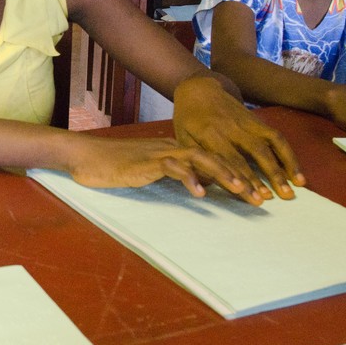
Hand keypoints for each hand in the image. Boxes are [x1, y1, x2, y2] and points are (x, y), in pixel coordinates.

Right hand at [65, 134, 267, 205]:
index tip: (257, 192)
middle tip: (260, 196)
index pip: (214, 159)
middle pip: (215, 158)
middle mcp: (174, 148)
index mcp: (177, 150)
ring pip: (201, 159)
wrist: (85, 156)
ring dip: (223, 174)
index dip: (237, 174)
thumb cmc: (115, 167)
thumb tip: (203, 186)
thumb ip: (177, 176)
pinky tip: (199, 193)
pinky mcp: (146, 163)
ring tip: (241, 190)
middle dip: (240, 176)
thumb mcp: (152, 173)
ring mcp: (160, 154)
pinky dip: (188, 178)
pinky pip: (172, 167)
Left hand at [171, 77, 303, 199]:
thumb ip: (193, 161)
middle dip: (262, 178)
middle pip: (251, 155)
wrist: (201, 89)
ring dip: (281, 168)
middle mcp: (231, 127)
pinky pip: (277, 138)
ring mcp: (247, 123)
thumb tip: (204, 187)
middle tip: (270, 199)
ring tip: (292, 190)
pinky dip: (289, 156)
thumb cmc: (188, 119)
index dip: (240, 178)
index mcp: (209, 133)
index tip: (251, 196)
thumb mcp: (182, 138)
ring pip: (268, 146)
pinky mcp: (258, 121)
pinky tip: (297, 174)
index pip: (227, 159)